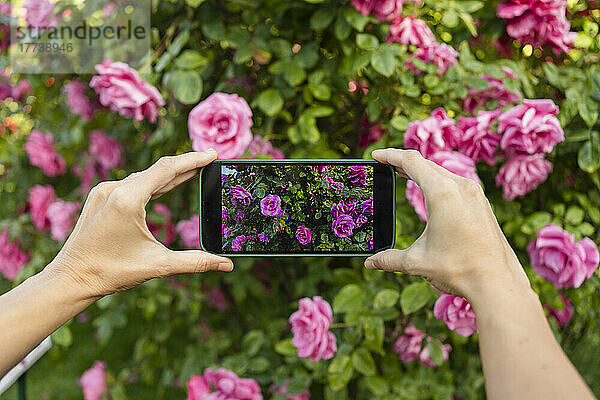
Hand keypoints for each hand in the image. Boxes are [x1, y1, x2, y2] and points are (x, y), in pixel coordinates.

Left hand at [45, 150, 233, 299]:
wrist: (71, 278)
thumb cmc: (111, 272)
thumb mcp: (158, 265)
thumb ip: (196, 262)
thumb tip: (227, 264)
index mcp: (127, 200)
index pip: (167, 169)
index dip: (193, 160)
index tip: (213, 154)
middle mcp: (114, 189)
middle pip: (158, 170)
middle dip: (186, 165)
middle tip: (210, 161)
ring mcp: (104, 191)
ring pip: (145, 176)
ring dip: (170, 174)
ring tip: (194, 171)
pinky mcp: (100, 196)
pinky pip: (132, 183)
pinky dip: (153, 182)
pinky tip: (167, 184)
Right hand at [365, 148, 530, 300]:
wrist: (498, 283)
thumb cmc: (459, 269)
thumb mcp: (417, 262)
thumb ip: (389, 259)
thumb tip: (371, 262)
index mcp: (442, 193)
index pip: (411, 161)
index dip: (390, 156)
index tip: (375, 155)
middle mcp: (461, 187)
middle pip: (426, 163)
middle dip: (403, 162)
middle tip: (385, 164)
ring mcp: (474, 194)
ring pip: (442, 172)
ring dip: (422, 171)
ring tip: (404, 174)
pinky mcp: (481, 204)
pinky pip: (455, 183)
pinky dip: (437, 181)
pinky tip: (431, 192)